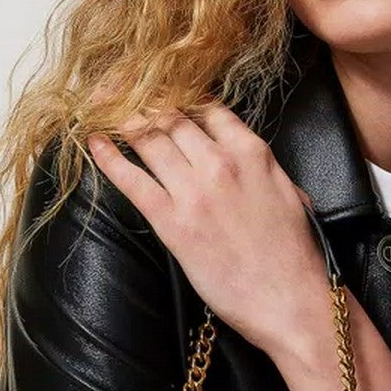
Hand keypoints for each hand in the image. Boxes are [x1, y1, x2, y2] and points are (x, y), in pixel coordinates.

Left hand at [85, 99, 329, 354]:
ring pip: (148, 138)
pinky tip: (94, 142)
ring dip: (122, 120)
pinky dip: (109, 157)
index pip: (206, 106)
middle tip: (119, 89)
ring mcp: (194, 191)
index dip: (178, 94)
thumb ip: (262, 169)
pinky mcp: (173, 223)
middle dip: (142, 98)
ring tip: (103, 109)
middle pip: (170, 115)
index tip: (160, 90)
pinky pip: (131, 180)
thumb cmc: (296, 255)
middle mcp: (220, 162)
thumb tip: (245, 160)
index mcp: (252, 152)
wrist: (292, 301)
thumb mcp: (290, 193)